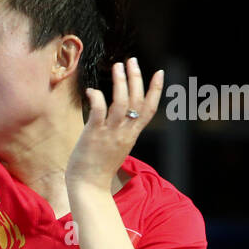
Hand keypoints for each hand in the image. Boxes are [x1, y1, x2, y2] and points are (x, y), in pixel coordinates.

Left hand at [65, 58, 162, 190]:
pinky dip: (97, 99)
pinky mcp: (94, 135)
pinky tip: (93, 90)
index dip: (156, 90)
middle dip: (136, 79)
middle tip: (132, 61)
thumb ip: (118, 130)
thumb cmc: (98, 168)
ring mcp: (110, 133)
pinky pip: (99, 112)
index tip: (159, 73)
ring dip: (120, 83)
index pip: (149, 109)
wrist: (89, 187)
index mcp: (132, 135)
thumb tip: (114, 115)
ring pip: (121, 103)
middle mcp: (124, 132)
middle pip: (137, 101)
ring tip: (117, 66)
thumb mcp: (116, 147)